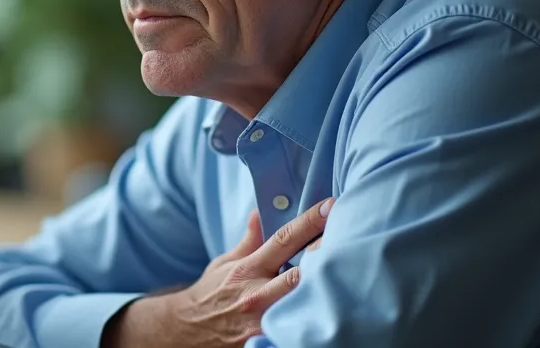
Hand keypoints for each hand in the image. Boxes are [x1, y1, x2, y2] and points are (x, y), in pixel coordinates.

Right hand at [103, 198, 332, 347]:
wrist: (186, 332)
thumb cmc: (211, 295)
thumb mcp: (224, 263)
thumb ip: (248, 241)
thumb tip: (259, 211)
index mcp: (247, 269)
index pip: (283, 239)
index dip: (309, 221)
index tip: (331, 205)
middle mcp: (256, 294)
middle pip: (301, 272)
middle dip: (326, 255)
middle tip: (353, 237)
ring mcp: (262, 321)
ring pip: (303, 303)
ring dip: (325, 288)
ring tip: (353, 272)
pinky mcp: (264, 343)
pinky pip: (296, 331)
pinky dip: (312, 319)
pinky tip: (332, 311)